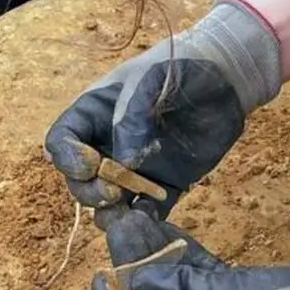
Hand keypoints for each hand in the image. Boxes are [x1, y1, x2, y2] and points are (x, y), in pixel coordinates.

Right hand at [45, 0, 280, 219]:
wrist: (227, 79)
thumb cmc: (183, 67)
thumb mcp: (153, 80)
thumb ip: (133, 116)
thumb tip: (123, 162)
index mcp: (95, 114)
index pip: (62, 141)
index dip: (68, 158)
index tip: (91, 164)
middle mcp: (108, 145)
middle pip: (80, 179)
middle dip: (89, 191)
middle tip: (114, 193)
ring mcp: (135, 169)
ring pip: (107, 202)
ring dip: (109, 213)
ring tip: (124, 213)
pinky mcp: (164, 186)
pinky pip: (145, 212)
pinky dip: (142, 221)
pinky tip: (148, 221)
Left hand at [91, 210, 289, 289]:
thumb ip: (181, 289)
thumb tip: (133, 280)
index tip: (103, 277)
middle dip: (132, 268)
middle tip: (117, 226)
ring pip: (172, 284)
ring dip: (152, 254)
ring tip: (132, 216)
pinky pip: (196, 272)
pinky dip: (179, 251)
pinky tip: (161, 222)